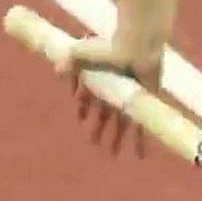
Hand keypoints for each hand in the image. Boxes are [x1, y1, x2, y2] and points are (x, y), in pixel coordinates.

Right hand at [55, 33, 163, 155]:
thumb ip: (68, 61)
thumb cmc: (108, 45)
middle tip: (94, 142)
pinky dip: (140, 140)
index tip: (81, 118)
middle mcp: (116, 88)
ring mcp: (131, 96)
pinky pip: (142, 125)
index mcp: (100, 78)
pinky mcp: (144, 101)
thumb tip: (57, 70)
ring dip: (118, 137)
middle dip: (100, 127)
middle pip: (107, 113)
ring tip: (114, 153)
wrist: (136, 45)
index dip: (85, 107)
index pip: (90, 97)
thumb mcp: (80, 52)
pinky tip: (141, 155)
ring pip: (123, 122)